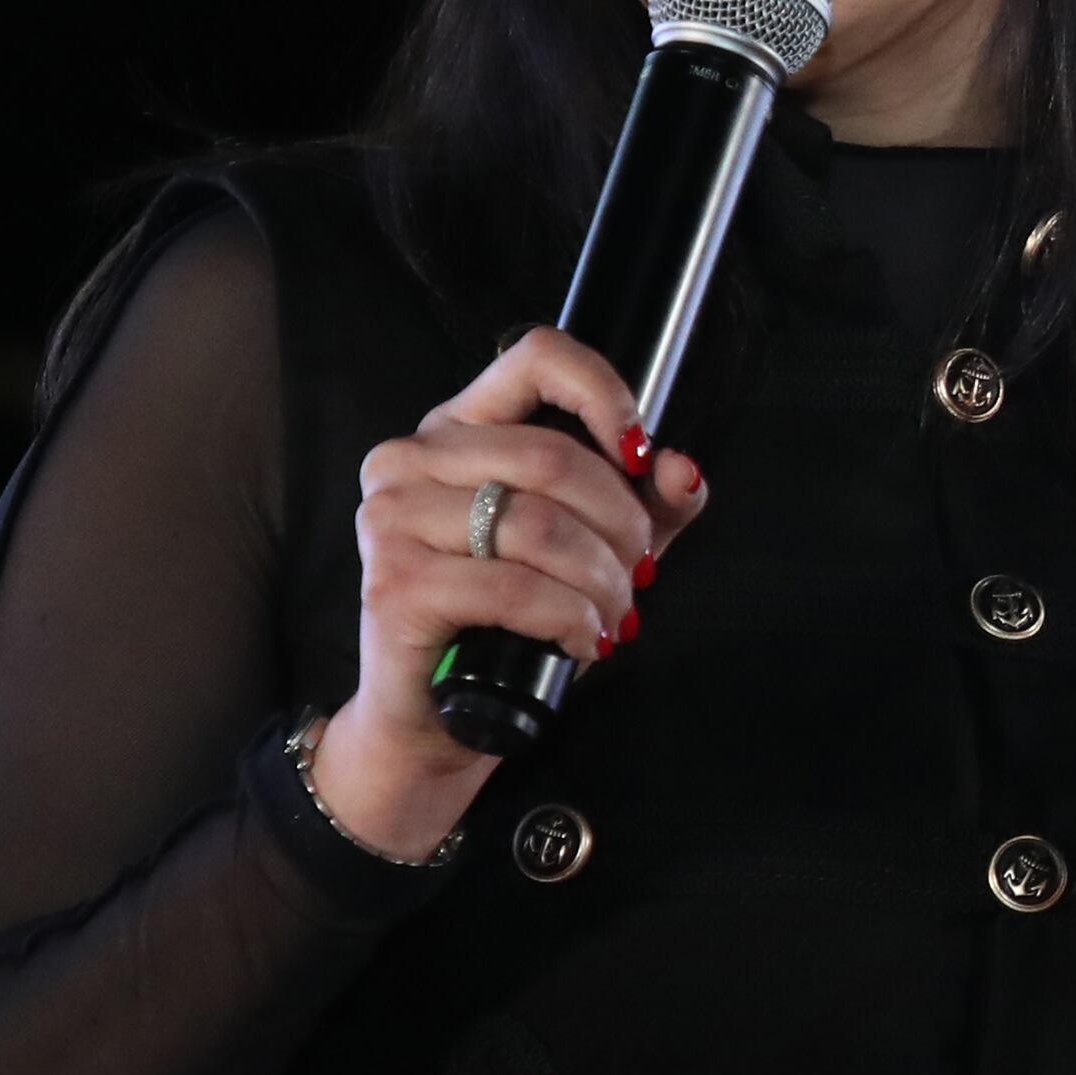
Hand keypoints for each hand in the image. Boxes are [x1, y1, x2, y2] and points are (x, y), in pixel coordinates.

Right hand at [311, 325, 709, 857]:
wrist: (441, 717)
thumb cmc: (511, 624)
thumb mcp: (594, 550)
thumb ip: (645, 505)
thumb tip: (683, 471)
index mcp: (457, 429)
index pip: (535, 358)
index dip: (604, 394)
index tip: (641, 455)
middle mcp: (411, 459)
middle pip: (552, 457)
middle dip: (620, 523)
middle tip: (639, 574)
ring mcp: (392, 518)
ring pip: (539, 525)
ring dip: (602, 579)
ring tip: (614, 615)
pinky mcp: (396, 583)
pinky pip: (514, 587)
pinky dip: (569, 618)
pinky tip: (581, 640)